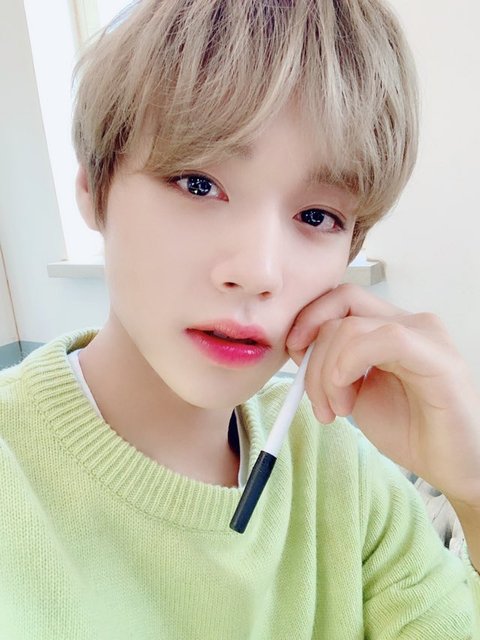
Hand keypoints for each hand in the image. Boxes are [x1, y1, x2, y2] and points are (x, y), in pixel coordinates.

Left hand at [286, 284, 479, 507]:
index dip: (308, 318)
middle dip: (312, 353)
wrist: (454, 466)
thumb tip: (297, 346)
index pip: (340, 299)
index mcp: (389, 326)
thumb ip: (330, 365)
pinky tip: (348, 398)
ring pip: (351, 327)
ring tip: (337, 411)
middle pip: (341, 305)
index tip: (292, 353)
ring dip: (327, 372)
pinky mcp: (438, 357)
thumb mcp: (355, 392)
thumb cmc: (411, 429)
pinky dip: (350, 364)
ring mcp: (425, 335)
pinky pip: (385, 339)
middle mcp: (409, 322)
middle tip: (316, 400)